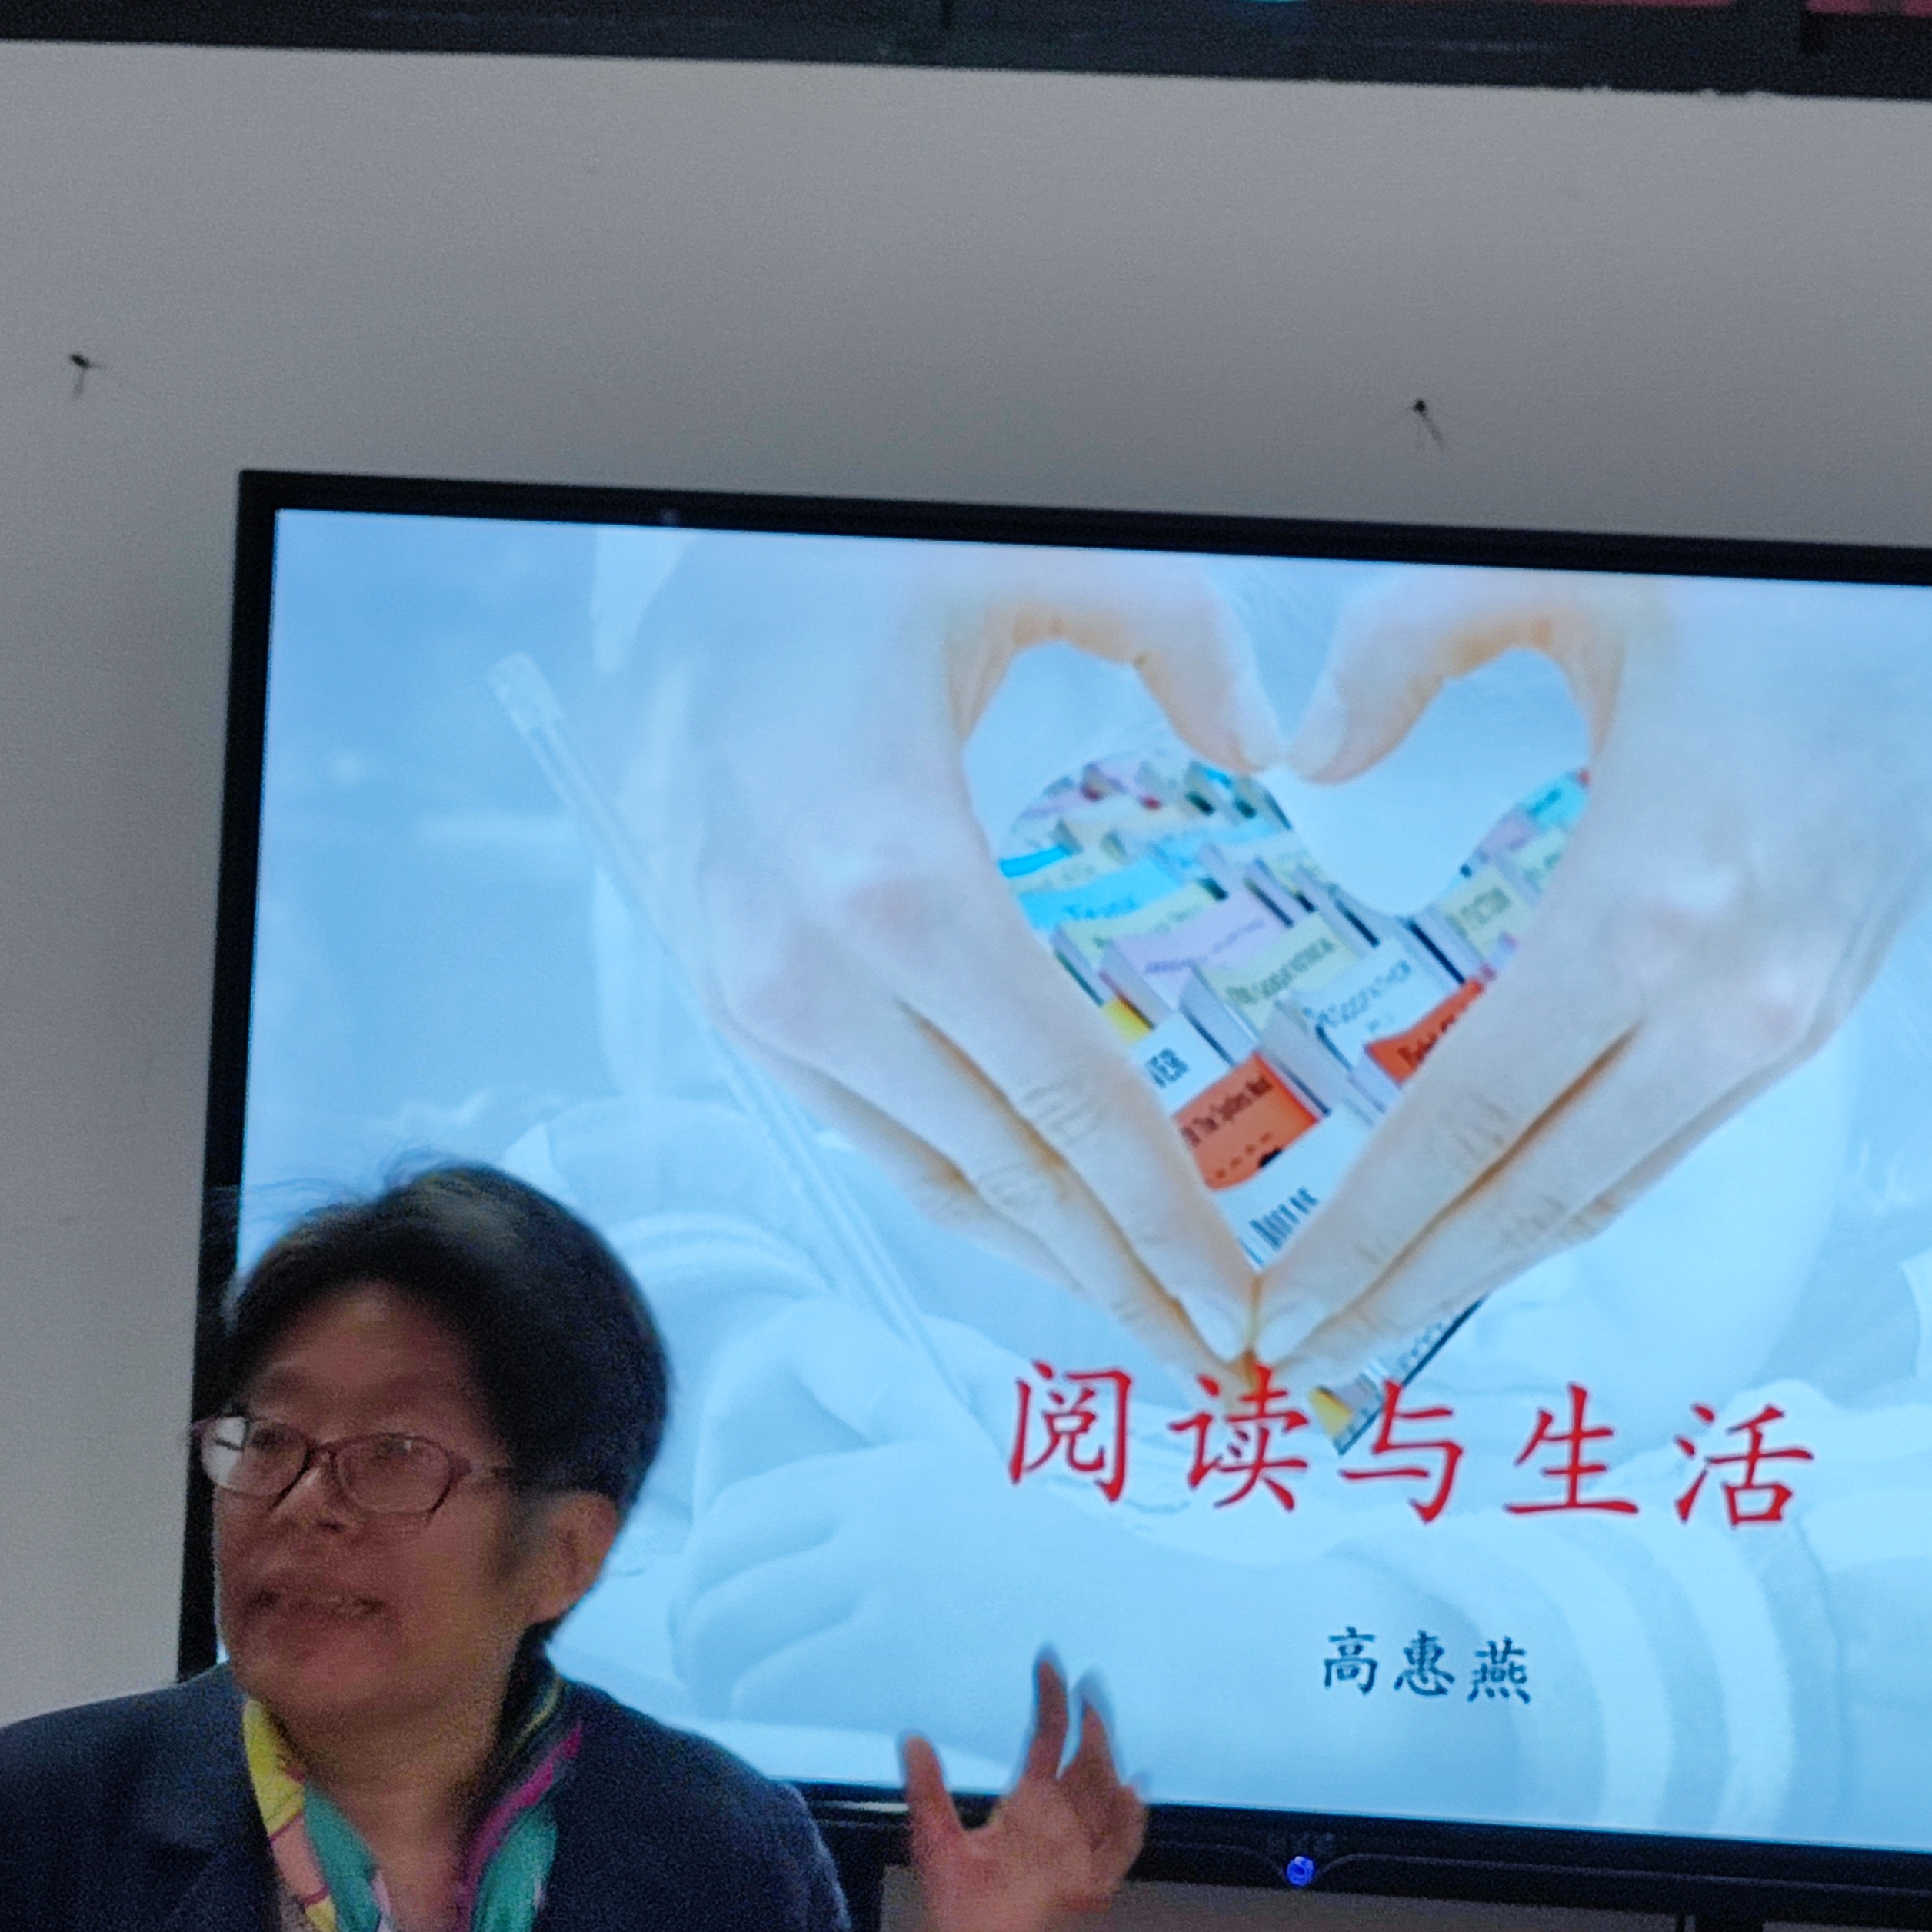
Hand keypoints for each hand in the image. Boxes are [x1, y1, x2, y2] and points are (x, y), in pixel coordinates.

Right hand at [621, 537, 1286, 1373]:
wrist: (659, 582)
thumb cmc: (848, 572)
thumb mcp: (1038, 566)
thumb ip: (1183, 641)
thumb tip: (1272, 749)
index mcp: (904, 888)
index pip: (1068, 1103)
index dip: (1164, 1220)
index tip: (1241, 1302)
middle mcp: (818, 975)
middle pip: (1006, 1173)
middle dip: (1123, 1284)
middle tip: (1224, 1365)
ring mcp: (760, 1004)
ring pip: (929, 1176)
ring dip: (1047, 1262)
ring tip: (1152, 1325)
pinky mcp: (733, 1007)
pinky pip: (871, 1135)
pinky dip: (968, 1197)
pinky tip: (1046, 1229)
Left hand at [897, 1648, 1148, 1931]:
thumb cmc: (955, 1905)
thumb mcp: (934, 1838)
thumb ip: (928, 1789)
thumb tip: (913, 1738)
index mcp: (1026, 1804)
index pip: (1046, 1742)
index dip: (1051, 1704)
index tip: (1050, 1666)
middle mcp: (1058, 1820)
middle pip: (1084, 1761)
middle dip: (1090, 1725)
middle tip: (1089, 1691)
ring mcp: (1077, 1848)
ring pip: (1105, 1795)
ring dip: (1106, 1761)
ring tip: (1099, 1729)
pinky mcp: (1089, 1882)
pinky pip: (1118, 1848)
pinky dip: (1127, 1822)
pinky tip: (1127, 1793)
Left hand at [1250, 572, 1931, 1378]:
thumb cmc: (1766, 579)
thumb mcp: (1559, 576)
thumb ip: (1402, 650)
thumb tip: (1304, 758)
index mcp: (1649, 906)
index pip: (1467, 1120)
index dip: (1365, 1235)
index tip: (1277, 1314)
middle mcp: (1733, 998)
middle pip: (1540, 1197)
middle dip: (1411, 1297)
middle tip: (1306, 1372)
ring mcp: (1799, 1016)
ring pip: (1622, 1183)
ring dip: (1498, 1263)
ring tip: (1390, 1316)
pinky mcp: (1833, 1008)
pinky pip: (1683, 1130)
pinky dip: (1584, 1186)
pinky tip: (1511, 1207)